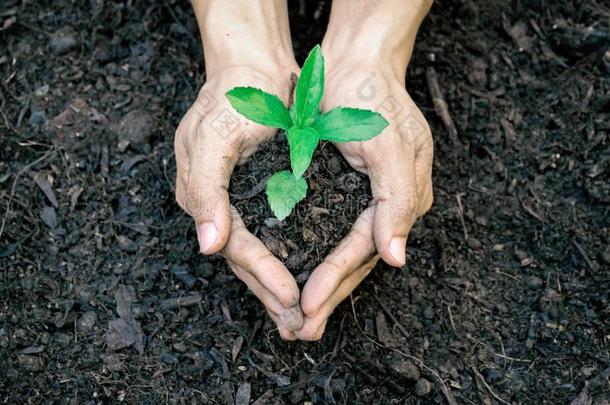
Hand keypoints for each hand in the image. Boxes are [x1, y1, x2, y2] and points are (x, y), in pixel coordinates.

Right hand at [174, 65, 302, 337]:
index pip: (235, 247)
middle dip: (271, 295)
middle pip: (246, 261)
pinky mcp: (263, 194)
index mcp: (202, 196)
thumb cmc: (232, 95)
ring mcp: (240, 202)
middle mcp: (219, 206)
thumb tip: (207, 245)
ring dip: (279, 287)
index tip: (291, 297)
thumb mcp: (212, 135)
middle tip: (300, 327)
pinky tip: (304, 278)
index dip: (262, 274)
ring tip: (302, 318)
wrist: (253, 66)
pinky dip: (290, 259)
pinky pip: (276, 235)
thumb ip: (206, 190)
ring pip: (262, 255)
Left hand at [295, 65, 433, 339]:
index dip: (335, 278)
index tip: (306, 306)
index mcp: (404, 198)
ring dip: (323, 288)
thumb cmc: (374, 97)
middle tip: (299, 332)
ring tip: (297, 320)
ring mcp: (369, 201)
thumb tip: (396, 258)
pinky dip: (317, 259)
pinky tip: (302, 278)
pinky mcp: (348, 193)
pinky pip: (333, 235)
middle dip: (328, 297)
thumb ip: (397, 201)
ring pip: (345, 254)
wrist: (356, 63)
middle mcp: (388, 206)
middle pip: (357, 261)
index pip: (364, 249)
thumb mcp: (390, 144)